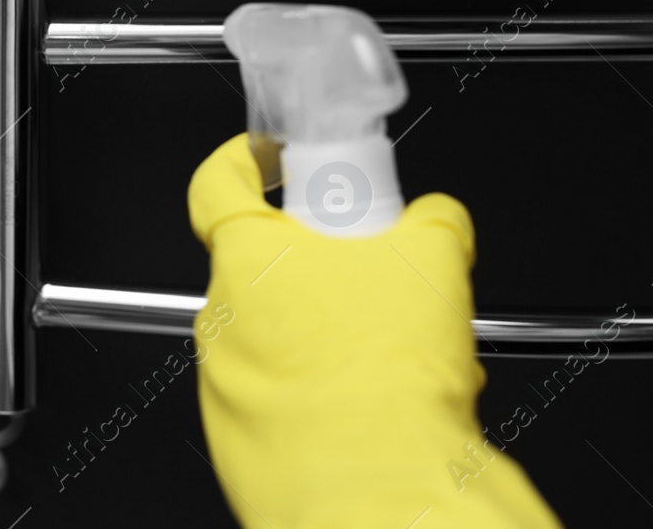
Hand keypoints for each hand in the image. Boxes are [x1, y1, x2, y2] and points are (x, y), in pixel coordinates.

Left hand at [187, 132, 562, 528]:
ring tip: (390, 356)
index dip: (242, 160)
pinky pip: (278, 398)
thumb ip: (429, 219)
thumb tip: (435, 216)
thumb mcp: (435, 261)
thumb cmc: (386, 377)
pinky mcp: (237, 441)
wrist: (381, 493)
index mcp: (248, 257)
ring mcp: (223, 384)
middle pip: (262, 268)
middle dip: (318, 269)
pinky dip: (321, 395)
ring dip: (326, 338)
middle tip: (372, 279)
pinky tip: (375, 406)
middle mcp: (220, 318)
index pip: (217, 183)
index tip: (267, 159)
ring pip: (275, 337)